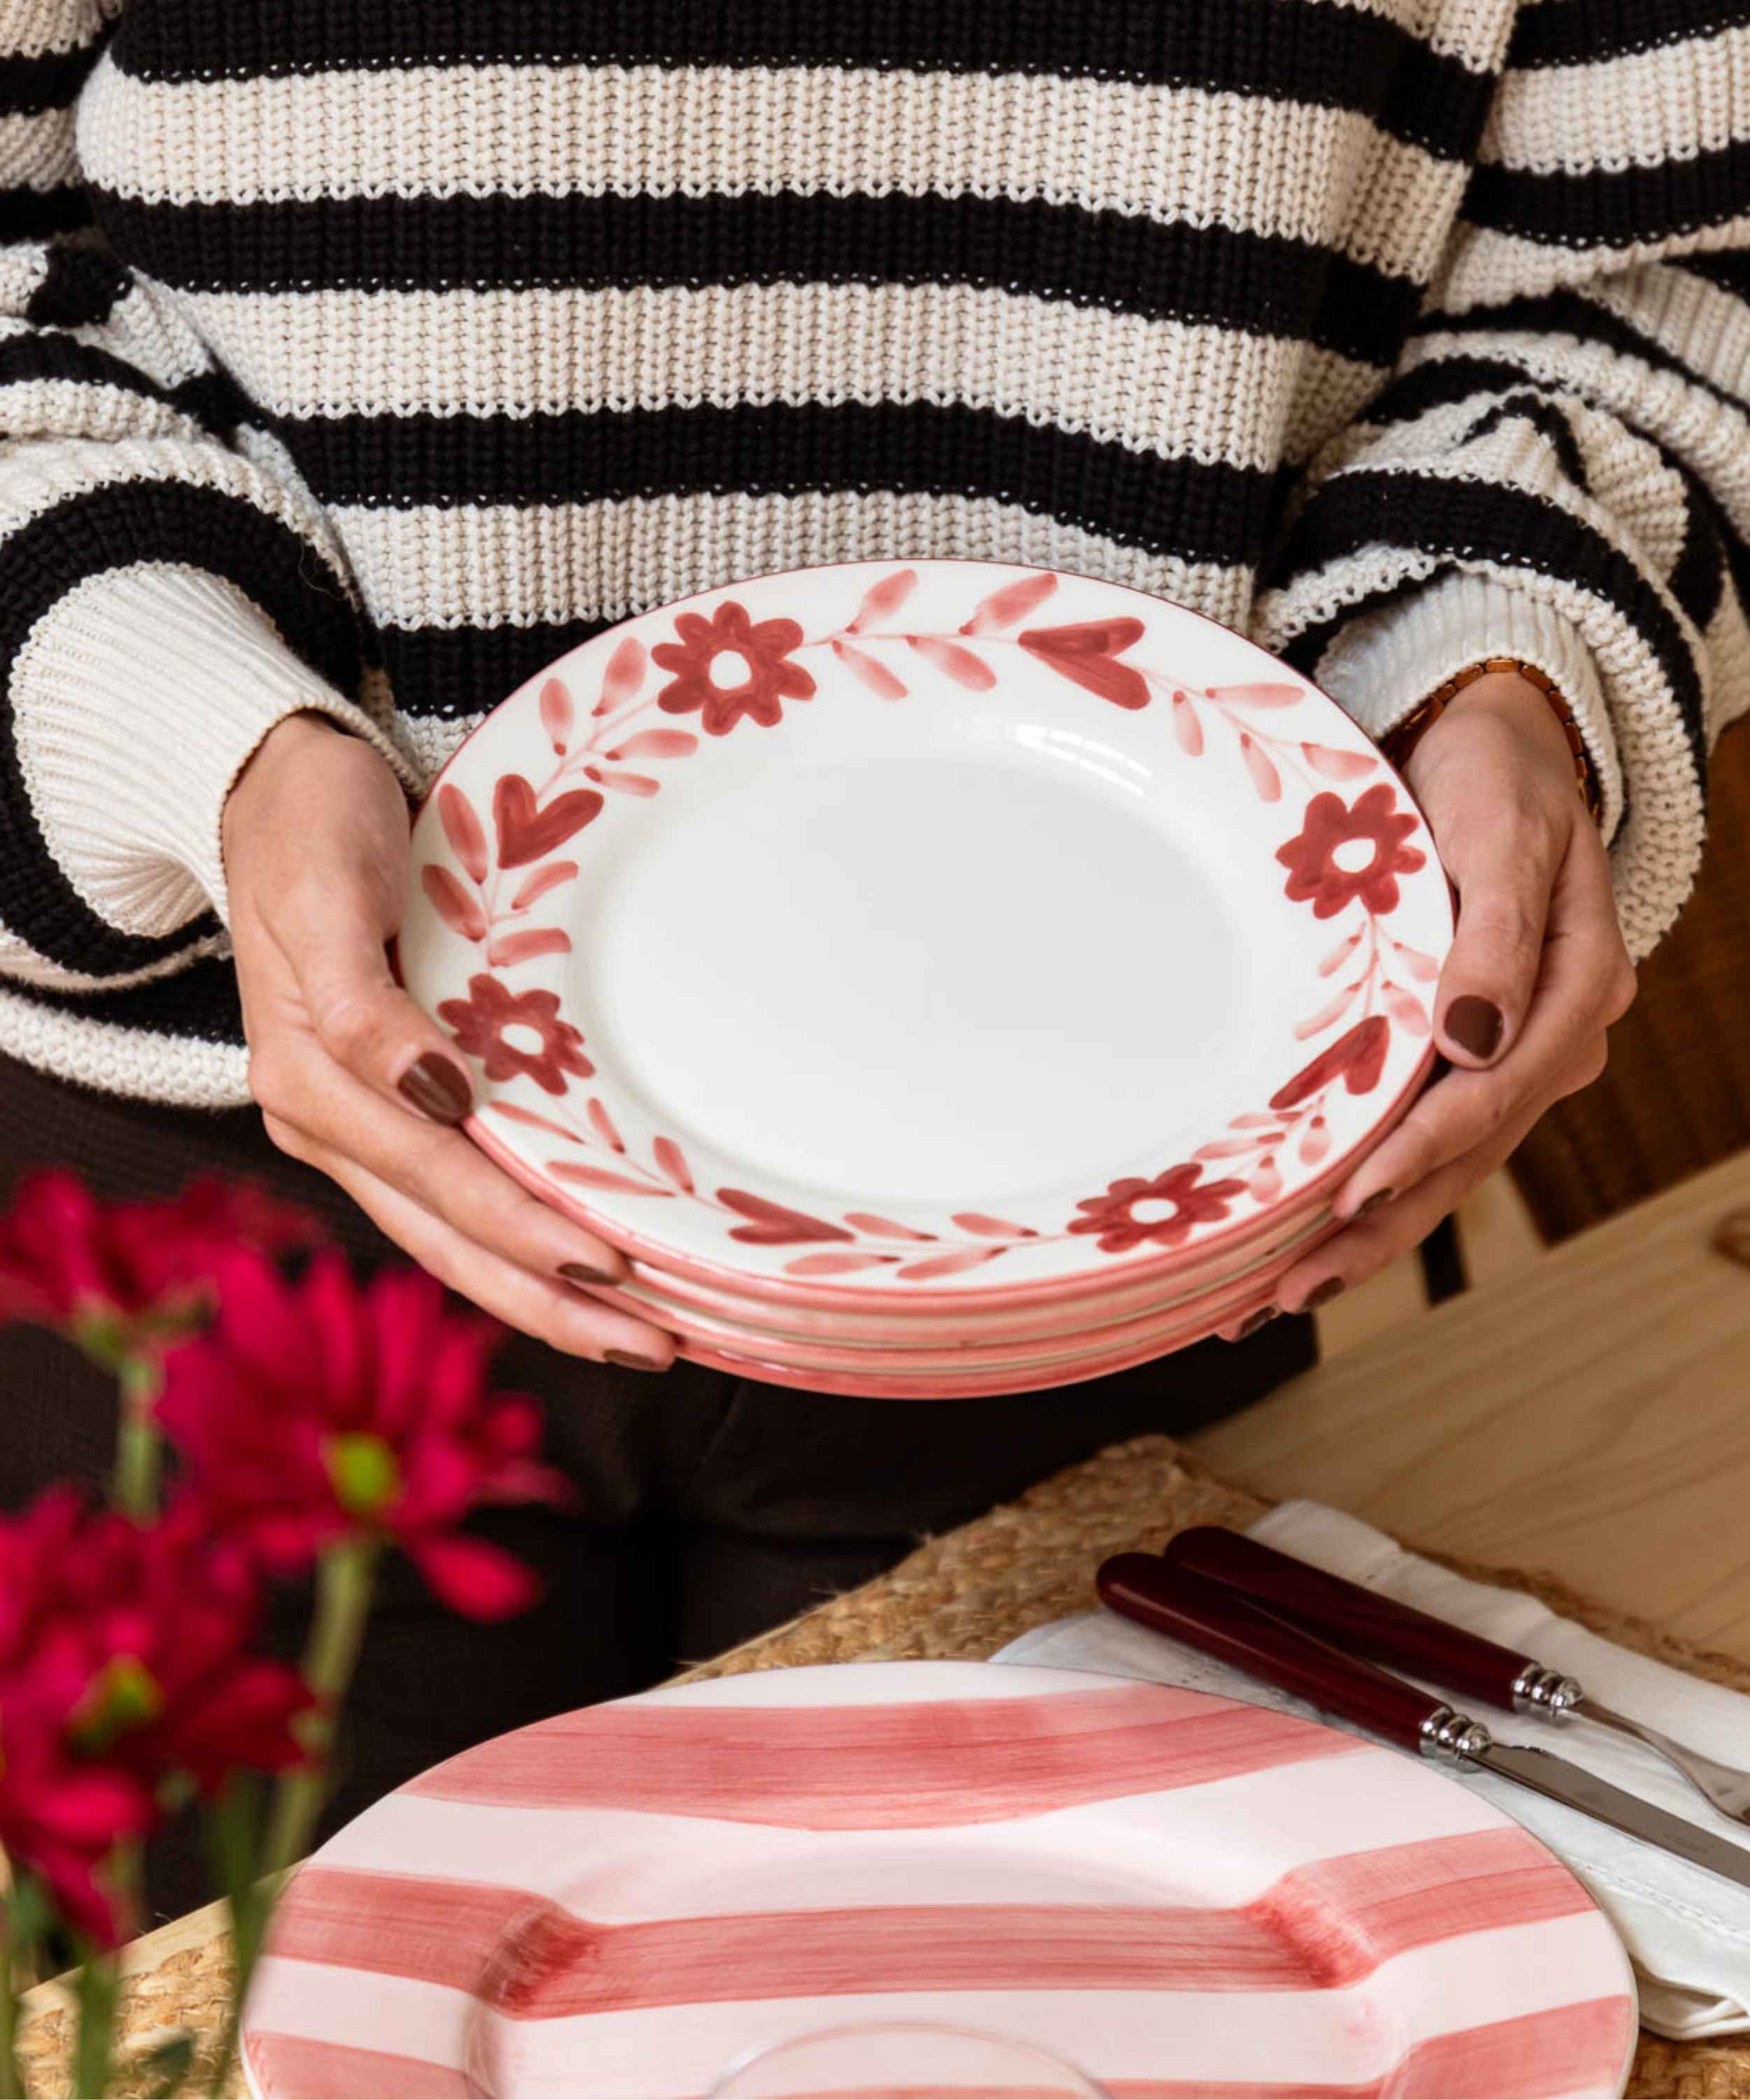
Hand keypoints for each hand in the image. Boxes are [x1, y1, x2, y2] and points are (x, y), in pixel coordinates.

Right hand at [223, 714, 675, 1368]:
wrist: (268, 786)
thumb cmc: (307, 825)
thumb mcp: (322, 895)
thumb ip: (362, 1007)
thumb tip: (432, 1092)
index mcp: (306, 1079)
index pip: (432, 1178)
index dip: (520, 1229)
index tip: (611, 1263)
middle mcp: (327, 1121)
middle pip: (445, 1239)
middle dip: (548, 1302)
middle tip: (656, 1345)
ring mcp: (353, 1124)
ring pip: (449, 1239)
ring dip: (540, 1295)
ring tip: (637, 1336)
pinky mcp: (383, 1109)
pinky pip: (449, 1201)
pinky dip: (514, 1248)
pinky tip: (575, 1273)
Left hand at [1233, 670, 1635, 1330]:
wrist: (1499, 750)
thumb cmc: (1496, 778)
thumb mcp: (1500, 832)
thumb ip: (1495, 933)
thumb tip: (1476, 1038)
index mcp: (1572, 992)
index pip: (1491, 1096)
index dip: (1417, 1152)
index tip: (1347, 1198)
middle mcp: (1548, 1044)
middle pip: (1461, 1161)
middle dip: (1373, 1233)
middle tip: (1283, 1293)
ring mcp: (1509, 1061)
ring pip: (1439, 1173)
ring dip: (1361, 1240)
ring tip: (1273, 1299)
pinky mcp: (1464, 1062)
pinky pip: (1420, 1145)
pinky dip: (1366, 1198)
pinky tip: (1301, 1243)